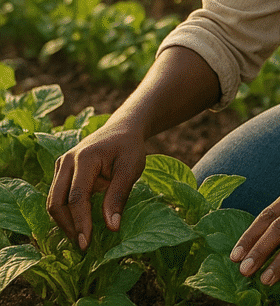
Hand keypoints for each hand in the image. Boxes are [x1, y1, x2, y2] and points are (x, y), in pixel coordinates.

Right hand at [46, 126, 146, 248]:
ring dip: (64, 222)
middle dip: (68, 226)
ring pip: (54, 201)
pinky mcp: (61, 171)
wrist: (123, 128)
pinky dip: (65, 212)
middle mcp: (66, 161)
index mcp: (85, 158)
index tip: (87, 244)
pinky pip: (57, 196)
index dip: (81, 223)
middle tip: (83, 246)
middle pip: (57, 202)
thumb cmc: (129, 147)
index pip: (77, 197)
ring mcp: (61, 165)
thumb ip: (119, 196)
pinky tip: (78, 225)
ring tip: (81, 238)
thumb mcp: (131, 169)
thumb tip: (112, 228)